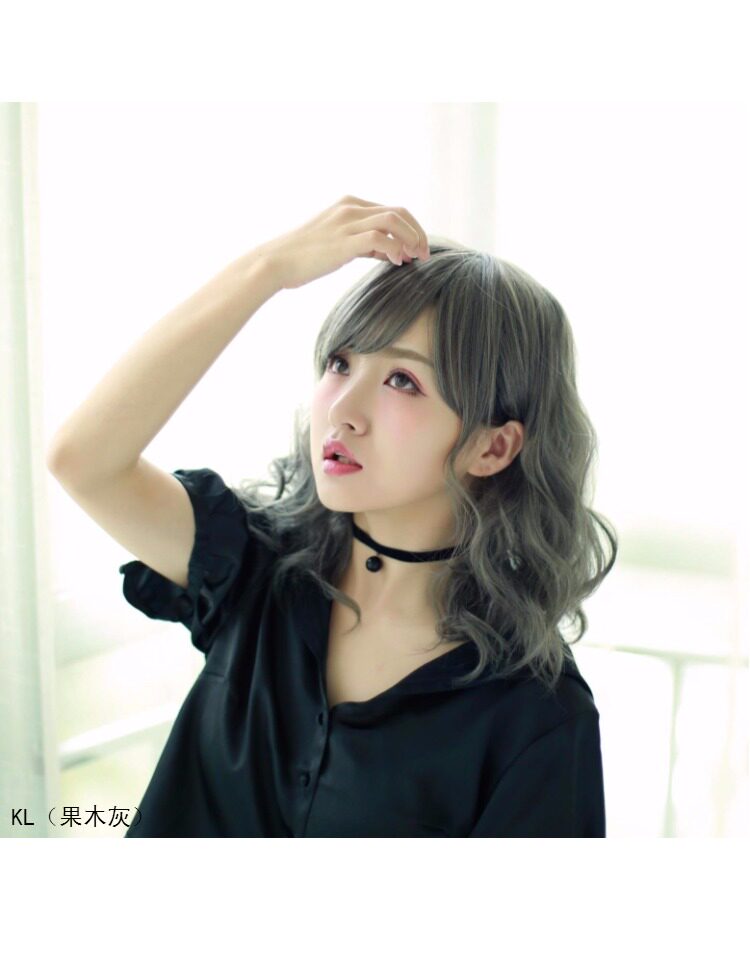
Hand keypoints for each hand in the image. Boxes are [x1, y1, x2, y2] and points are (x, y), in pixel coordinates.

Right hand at [255, 194, 429, 290]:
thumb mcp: (337, 244)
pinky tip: (397, 262)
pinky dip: (394, 249)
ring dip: (411, 238)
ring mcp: (346, 222)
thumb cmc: (303, 257)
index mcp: (349, 205)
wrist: (275, 261)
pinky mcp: (343, 241)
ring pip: (393, 220)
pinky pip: (380, 238)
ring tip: (416, 258)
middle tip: (424, 254)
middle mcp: (350, 208)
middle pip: (399, 212)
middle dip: (417, 232)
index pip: (392, 210)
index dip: (410, 229)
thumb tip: (391, 252)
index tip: (417, 249)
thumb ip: (364, 244)